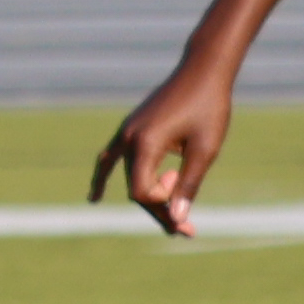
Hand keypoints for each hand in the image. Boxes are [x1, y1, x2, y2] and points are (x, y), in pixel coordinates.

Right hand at [89, 68, 232, 236]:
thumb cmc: (209, 108)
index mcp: (145, 143)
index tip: (190, 213)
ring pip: (130, 177)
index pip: (143, 192)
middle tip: (190, 231)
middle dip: (161, 210)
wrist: (203, 72)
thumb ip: (189, 184)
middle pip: (137, 188)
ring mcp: (127, 132)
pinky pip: (111, 158)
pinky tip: (94, 198)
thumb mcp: (205, 149)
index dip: (164, 209)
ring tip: (170, 223)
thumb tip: (177, 219)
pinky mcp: (131, 128)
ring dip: (149, 197)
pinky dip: (105, 177)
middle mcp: (129, 138)